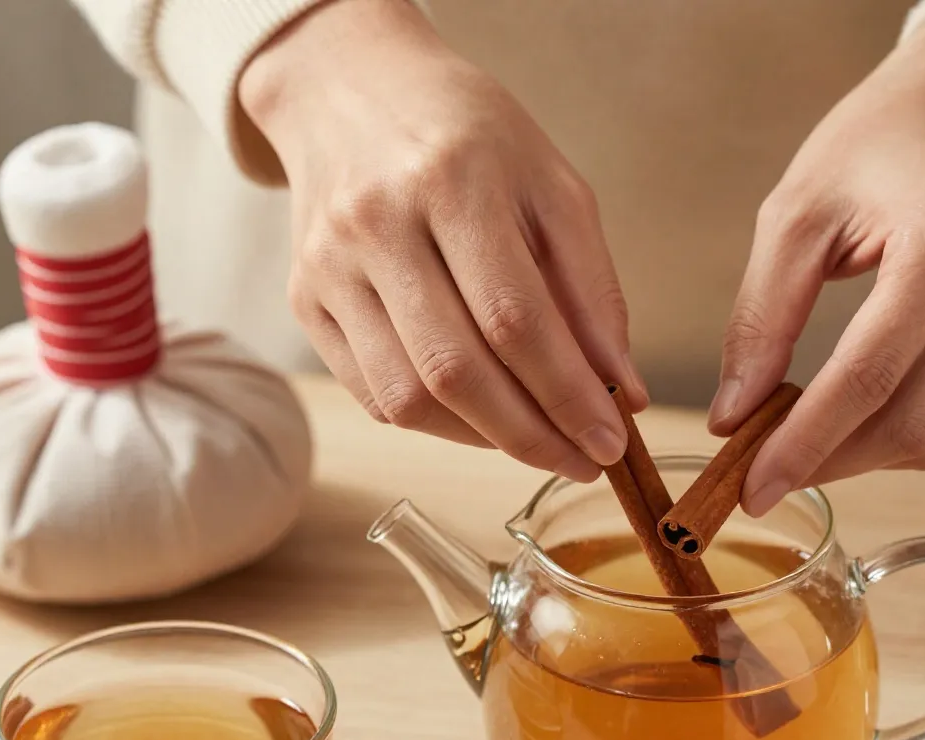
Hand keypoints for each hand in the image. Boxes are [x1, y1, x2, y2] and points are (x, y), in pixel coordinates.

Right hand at [239, 0, 646, 481]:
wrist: (350, 92)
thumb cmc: (467, 136)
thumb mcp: (551, 187)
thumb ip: (592, 288)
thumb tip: (620, 391)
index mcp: (452, 180)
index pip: (515, 320)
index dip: (567, 396)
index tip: (611, 443)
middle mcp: (377, 225)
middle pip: (456, 371)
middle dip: (531, 436)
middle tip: (582, 462)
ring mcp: (329, 268)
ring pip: (407, 397)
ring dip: (484, 439)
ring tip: (536, 439)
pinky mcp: (304, 300)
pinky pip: (372, 394)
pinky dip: (436, 423)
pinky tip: (480, 416)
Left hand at [711, 13, 924, 515]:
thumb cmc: (871, 149)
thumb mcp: (793, 219)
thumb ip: (760, 322)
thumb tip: (733, 417)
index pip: (869, 375)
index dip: (805, 443)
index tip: (751, 486)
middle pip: (911, 423)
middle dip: (828, 462)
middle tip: (755, 474)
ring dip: (855, 456)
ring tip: (787, 444)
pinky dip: (886, 432)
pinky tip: (836, 420)